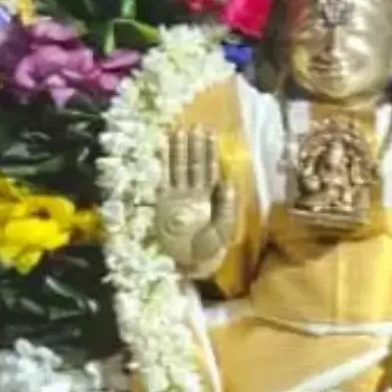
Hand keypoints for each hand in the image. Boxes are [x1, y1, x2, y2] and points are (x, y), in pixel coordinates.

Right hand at [155, 127, 236, 276]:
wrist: (188, 266)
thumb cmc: (208, 251)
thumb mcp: (223, 231)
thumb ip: (226, 208)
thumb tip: (229, 182)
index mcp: (210, 198)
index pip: (210, 169)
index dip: (210, 151)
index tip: (211, 132)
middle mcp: (193, 193)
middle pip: (194, 164)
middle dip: (195, 145)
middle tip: (196, 125)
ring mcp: (177, 196)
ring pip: (179, 167)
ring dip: (180, 149)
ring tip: (180, 130)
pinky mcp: (162, 203)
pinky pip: (163, 178)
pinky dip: (163, 163)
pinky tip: (163, 149)